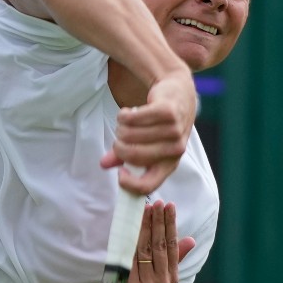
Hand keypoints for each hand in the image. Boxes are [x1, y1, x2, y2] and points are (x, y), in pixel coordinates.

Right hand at [100, 73, 197, 194]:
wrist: (179, 97)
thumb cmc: (160, 127)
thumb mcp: (146, 146)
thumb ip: (124, 157)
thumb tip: (103, 164)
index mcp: (169, 165)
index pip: (148, 185)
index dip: (129, 183)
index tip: (119, 172)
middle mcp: (175, 150)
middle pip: (134, 156)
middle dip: (119, 147)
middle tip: (119, 139)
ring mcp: (174, 131)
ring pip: (131, 135)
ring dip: (121, 128)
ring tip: (125, 124)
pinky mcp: (168, 112)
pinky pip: (133, 118)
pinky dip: (124, 116)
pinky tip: (128, 113)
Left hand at [125, 200, 196, 282]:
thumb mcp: (154, 275)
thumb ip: (172, 258)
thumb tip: (191, 240)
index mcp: (170, 280)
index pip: (172, 247)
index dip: (171, 225)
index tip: (170, 206)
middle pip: (159, 246)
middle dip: (159, 221)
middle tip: (158, 202)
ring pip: (144, 250)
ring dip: (144, 227)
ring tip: (145, 209)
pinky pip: (130, 257)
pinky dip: (130, 240)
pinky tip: (130, 226)